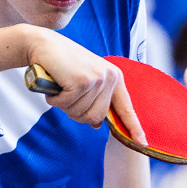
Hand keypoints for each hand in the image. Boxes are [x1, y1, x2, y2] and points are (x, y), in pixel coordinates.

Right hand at [27, 32, 146, 144]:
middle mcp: (110, 77)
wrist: (44, 45)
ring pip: (80, 113)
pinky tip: (55, 84)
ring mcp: (97, 79)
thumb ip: (94, 100)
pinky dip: (55, 99)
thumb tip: (97, 124)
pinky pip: (66, 105)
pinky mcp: (82, 81)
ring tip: (61, 86)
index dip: (133, 127)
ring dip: (64, 105)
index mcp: (114, 78)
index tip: (142, 143)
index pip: (126, 108)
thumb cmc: (63, 64)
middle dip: (76, 113)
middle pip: (96, 118)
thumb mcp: (85, 81)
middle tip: (67, 95)